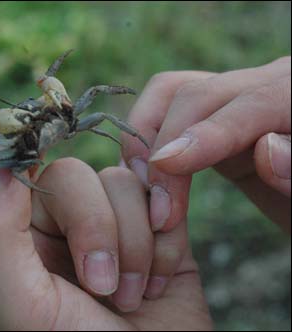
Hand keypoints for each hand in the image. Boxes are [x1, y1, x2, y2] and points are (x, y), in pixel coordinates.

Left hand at [0, 158, 211, 329]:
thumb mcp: (25, 306)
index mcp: (10, 239)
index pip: (15, 173)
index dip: (40, 174)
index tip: (57, 199)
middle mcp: (53, 225)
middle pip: (74, 175)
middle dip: (100, 230)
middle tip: (106, 288)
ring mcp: (104, 224)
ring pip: (121, 182)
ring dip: (137, 245)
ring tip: (133, 297)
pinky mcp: (148, 229)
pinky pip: (160, 198)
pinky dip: (166, 243)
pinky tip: (159, 284)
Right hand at [121, 57, 289, 298]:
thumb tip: (264, 149)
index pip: (254, 104)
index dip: (208, 134)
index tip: (166, 166)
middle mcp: (265, 85)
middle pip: (198, 95)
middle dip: (165, 147)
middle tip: (158, 212)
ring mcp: (233, 95)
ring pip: (171, 91)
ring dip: (144, 136)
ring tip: (141, 186)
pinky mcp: (209, 114)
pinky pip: (165, 106)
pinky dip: (143, 135)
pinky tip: (141, 173)